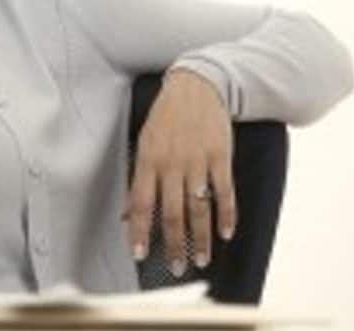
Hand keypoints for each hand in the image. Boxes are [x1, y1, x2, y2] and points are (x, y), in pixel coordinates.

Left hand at [127, 68, 236, 276]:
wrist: (196, 87)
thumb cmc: (166, 117)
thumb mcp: (144, 142)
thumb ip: (138, 179)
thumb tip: (126, 213)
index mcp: (148, 160)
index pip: (140, 203)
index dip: (139, 231)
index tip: (140, 254)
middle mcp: (171, 163)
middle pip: (171, 212)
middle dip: (173, 244)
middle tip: (177, 267)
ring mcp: (197, 161)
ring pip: (198, 208)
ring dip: (200, 237)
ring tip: (201, 259)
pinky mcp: (220, 157)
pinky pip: (225, 192)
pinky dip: (227, 214)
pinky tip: (226, 232)